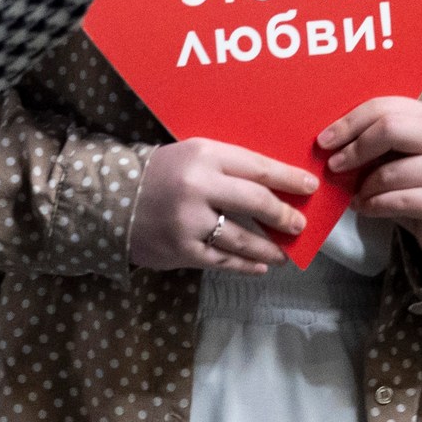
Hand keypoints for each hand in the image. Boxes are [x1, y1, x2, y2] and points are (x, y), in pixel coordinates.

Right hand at [129, 138, 316, 274]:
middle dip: (284, 215)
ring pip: (243, 237)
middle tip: (299, 225)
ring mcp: (190, 221)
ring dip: (269, 248)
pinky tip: (259, 267)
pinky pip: (223, 260)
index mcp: (204, 155)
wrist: (111, 198)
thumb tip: (274, 184)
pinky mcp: (182, 250)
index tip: (310, 187)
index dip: (288, 178)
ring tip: (285, 254)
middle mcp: (199, 186)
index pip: (257, 167)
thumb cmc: (161, 173)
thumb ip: (228, 166)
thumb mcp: (193, 155)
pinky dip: (245, 265)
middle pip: (256, 201)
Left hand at [319, 96, 421, 261]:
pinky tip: (365, 208)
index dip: (350, 122)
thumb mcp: (403, 154)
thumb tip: (330, 140)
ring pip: (392, 171)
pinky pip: (399, 200)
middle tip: (334, 166)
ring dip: (364, 186)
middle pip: (390, 128)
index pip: (385, 106)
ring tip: (356, 195)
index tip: (324, 140)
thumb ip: (378, 141)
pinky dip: (374, 205)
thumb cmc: (421, 182)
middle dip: (355, 148)